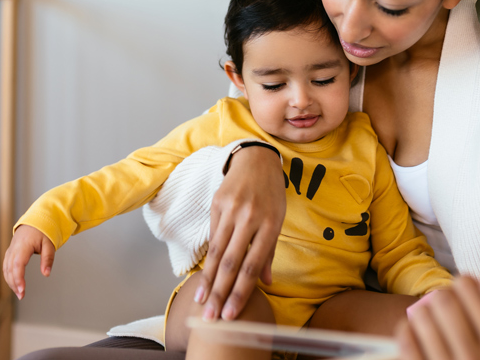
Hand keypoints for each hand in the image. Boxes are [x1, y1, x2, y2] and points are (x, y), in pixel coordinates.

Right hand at [2, 224, 55, 299]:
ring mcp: (10, 251)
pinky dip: (9, 276)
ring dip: (11, 282)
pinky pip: (6, 266)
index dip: (18, 278)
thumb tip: (46, 274)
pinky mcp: (10, 253)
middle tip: (21, 295)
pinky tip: (14, 284)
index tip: (22, 289)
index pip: (18, 265)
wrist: (35, 221)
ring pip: (6, 269)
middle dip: (14, 284)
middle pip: (10, 269)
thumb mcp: (49, 244)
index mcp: (23, 246)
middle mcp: (13, 249)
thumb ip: (48, 259)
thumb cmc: (43, 231)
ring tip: (19, 293)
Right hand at [195, 145, 285, 320]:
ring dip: (208, 281)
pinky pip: (213, 236)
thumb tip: (266, 282)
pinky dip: (209, 259)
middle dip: (220, 293)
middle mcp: (250, 218)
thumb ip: (269, 252)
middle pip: (232, 262)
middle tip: (211, 318)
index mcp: (270, 224)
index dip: (240, 292)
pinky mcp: (216, 204)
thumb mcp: (278, 219)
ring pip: (218, 252)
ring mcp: (231, 210)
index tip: (230, 314)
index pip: (252, 265)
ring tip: (201, 303)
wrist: (256, 161)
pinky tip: (204, 277)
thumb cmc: (271, 194)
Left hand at [396, 276, 479, 359]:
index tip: (464, 292)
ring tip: (431, 319)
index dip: (463, 283)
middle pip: (443, 299)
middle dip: (441, 295)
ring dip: (423, 311)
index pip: (468, 288)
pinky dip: (408, 328)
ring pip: (422, 316)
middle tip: (445, 305)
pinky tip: (418, 332)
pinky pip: (405, 336)